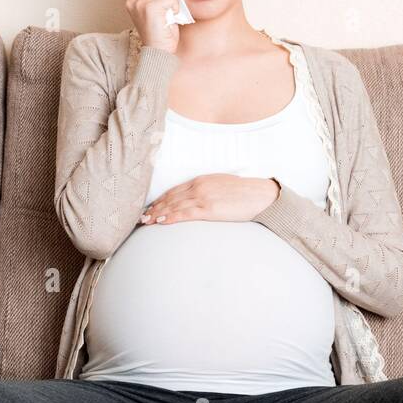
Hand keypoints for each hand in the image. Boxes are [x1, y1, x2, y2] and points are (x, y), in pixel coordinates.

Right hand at [126, 0, 184, 52]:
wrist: (159, 52)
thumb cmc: (160, 31)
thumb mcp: (154, 8)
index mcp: (131, 0)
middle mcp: (133, 0)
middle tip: (167, 5)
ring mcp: (140, 4)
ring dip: (173, 0)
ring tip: (169, 12)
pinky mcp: (150, 9)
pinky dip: (175, 7)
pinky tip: (171, 16)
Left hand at [139, 174, 278, 225]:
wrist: (260, 195)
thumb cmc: (245, 194)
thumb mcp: (223, 187)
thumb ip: (209, 192)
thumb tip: (202, 202)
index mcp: (202, 180)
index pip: (175, 190)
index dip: (161, 199)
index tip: (151, 207)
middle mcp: (199, 186)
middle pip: (170, 197)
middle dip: (154, 207)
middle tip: (142, 217)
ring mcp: (203, 197)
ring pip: (174, 206)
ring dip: (157, 214)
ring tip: (146, 221)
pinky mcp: (209, 208)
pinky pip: (184, 214)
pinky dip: (170, 217)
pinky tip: (161, 222)